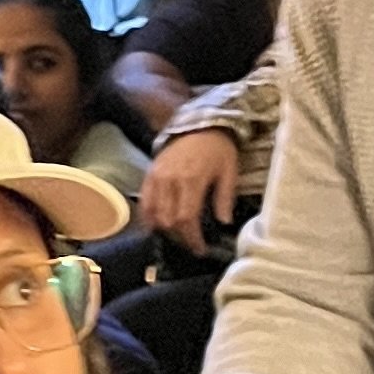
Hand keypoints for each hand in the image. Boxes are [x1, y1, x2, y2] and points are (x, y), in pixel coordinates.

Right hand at [143, 131, 241, 254]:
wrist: (200, 123)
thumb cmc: (218, 149)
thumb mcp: (230, 171)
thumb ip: (225, 197)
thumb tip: (224, 222)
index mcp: (192, 180)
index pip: (186, 218)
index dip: (192, 238)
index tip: (200, 249)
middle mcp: (171, 180)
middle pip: (168, 220)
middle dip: (180, 237)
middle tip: (191, 243)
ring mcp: (157, 177)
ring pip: (154, 214)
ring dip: (164, 230)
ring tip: (177, 235)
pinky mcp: (150, 174)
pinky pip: (144, 201)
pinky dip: (148, 217)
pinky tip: (157, 225)